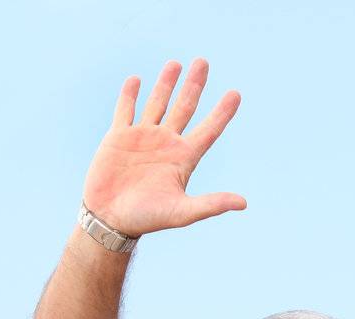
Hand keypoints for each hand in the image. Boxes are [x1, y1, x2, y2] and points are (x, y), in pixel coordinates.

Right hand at [81, 59, 245, 236]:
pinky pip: (125, 110)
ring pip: (158, 103)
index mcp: (184, 158)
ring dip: (166, 83)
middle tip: (203, 62)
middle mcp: (166, 144)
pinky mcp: (118, 137)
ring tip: (176, 64)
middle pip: (185, 107)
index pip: (209, 130)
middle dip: (194, 85)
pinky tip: (137, 80)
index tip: (236, 94)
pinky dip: (130, 95)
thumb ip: (211, 204)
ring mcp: (143, 138)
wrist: (111, 219)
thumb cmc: (148, 219)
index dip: (222, 113)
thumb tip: (243, 203)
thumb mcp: (183, 212)